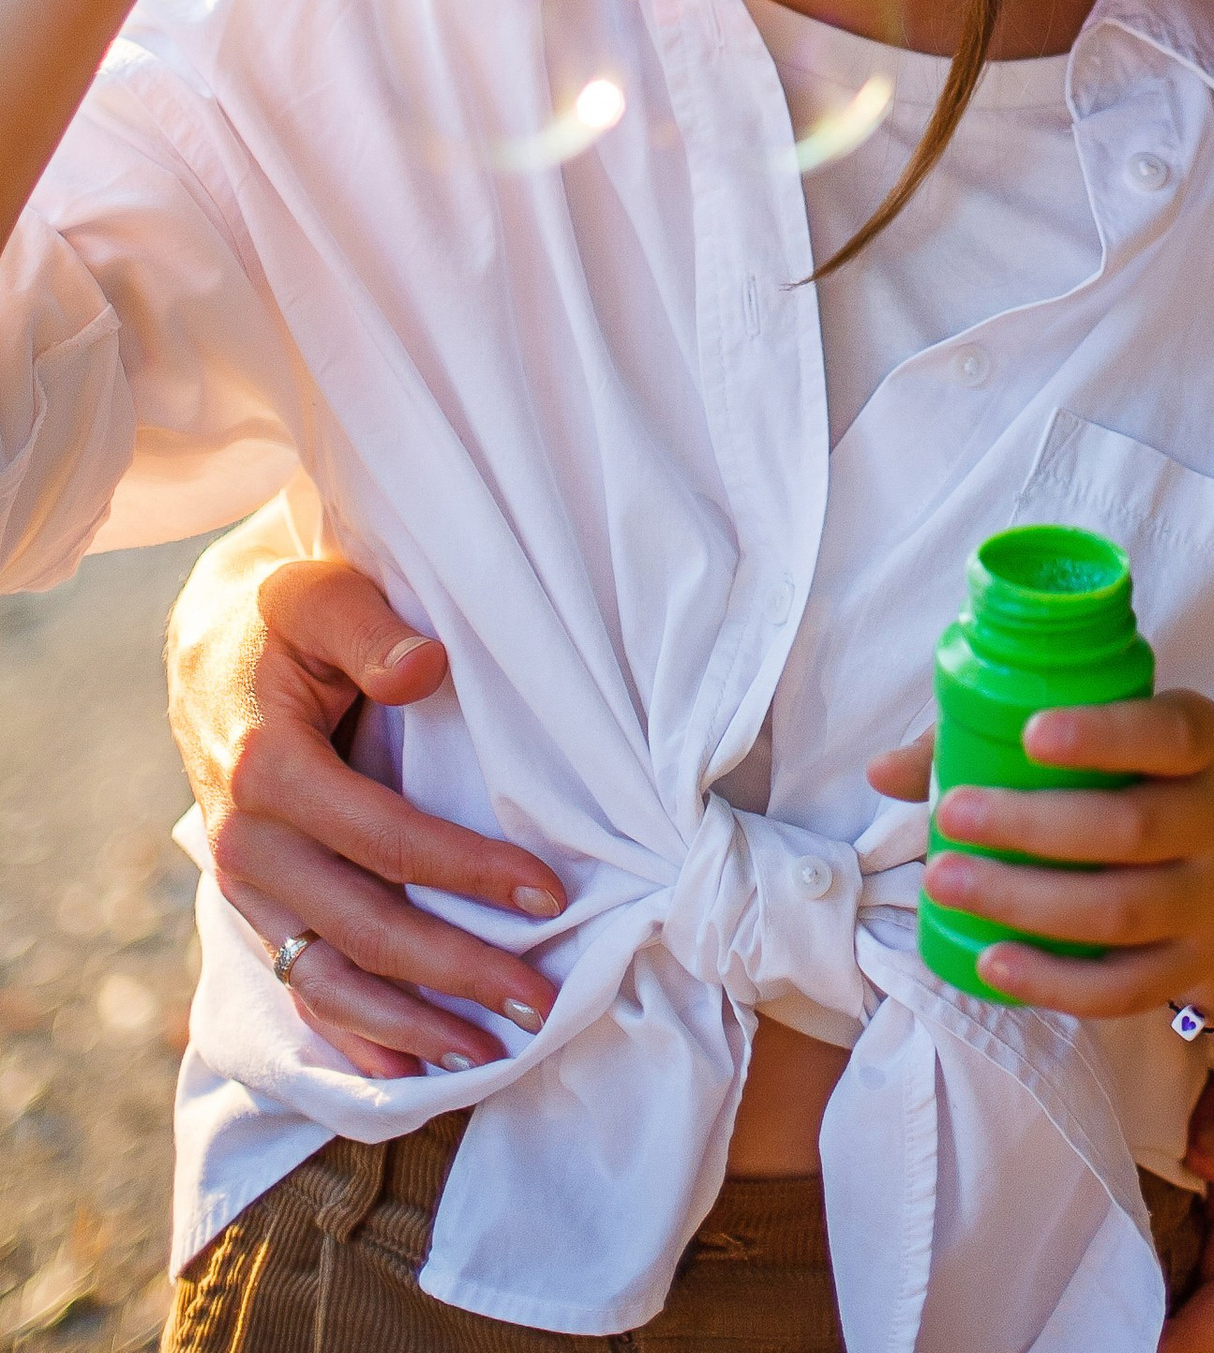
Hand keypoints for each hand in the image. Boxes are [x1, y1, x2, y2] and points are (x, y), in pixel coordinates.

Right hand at [167, 524, 565, 1081]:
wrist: (212, 645)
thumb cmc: (284, 615)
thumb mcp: (318, 595)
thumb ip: (367, 628)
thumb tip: (425, 666)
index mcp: (266, 769)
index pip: (384, 838)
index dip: (466, 871)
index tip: (547, 893)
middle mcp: (246, 844)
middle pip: (360, 928)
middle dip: (452, 972)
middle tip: (538, 1002)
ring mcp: (244, 887)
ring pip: (326, 978)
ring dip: (406, 1026)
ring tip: (486, 1057)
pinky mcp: (254, 907)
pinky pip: (297, 986)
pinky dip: (349, 1034)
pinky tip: (404, 1071)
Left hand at [872, 692, 1213, 1025]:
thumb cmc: (1145, 784)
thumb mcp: (1111, 742)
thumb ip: (999, 740)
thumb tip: (884, 770)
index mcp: (1205, 744)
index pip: (1167, 736)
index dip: (1103, 736)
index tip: (1029, 733)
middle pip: (1131, 829)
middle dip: (1032, 825)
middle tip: (953, 815)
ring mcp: (1209, 903)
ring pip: (1119, 911)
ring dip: (1025, 901)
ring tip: (945, 882)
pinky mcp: (1188, 969)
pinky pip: (1122, 989)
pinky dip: (1054, 982)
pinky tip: (991, 961)